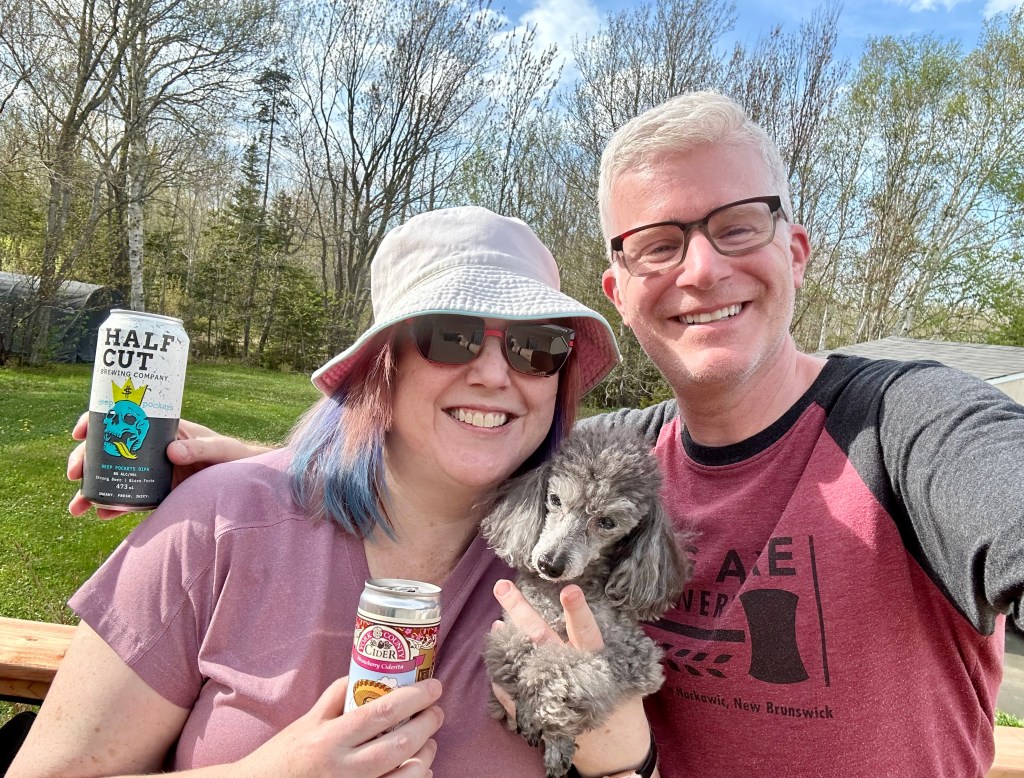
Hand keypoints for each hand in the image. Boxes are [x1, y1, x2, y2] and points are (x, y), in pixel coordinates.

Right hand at [67, 413, 273, 518]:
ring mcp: (152, 472)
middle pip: (108, 449)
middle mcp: (151, 449)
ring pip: (114, 476)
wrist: (247, 482)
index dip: (97, 421)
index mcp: (162, 428)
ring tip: (77, 506)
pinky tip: (102, 515)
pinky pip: (131, 499)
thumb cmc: (235, 456)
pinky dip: (115, 507)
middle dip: (85, 461)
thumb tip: (172, 450)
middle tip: (73, 474)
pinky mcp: (158, 494)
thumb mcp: (220, 449)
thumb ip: (200, 448)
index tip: (79, 431)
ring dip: (92, 490)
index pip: (123, 417)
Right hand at [237, 677, 442, 777]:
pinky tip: (416, 767)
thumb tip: (367, 672)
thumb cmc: (284, 756)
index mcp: (330, 740)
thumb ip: (337, 697)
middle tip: (436, 711)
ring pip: (406, 776)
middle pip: (400, 744)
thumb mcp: (307, 722)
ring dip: (425, 755)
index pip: (381, 713)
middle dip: (427, 724)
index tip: (433, 686)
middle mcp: (343, 768)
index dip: (414, 698)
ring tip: (429, 740)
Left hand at [492, 580, 652, 777]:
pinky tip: (495, 655)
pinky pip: (513, 695)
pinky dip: (500, 678)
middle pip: (542, 637)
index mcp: (596, 662)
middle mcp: (571, 675)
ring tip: (495, 621)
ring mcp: (551, 695)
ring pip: (523, 662)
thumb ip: (596, 642)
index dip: (577, 611)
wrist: (614, 749)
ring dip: (506, 640)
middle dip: (520, 609)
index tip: (568, 589)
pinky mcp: (538, 713)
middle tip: (502, 585)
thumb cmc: (618, 698)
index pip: (586, 631)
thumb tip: (574, 604)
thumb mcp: (618, 667)